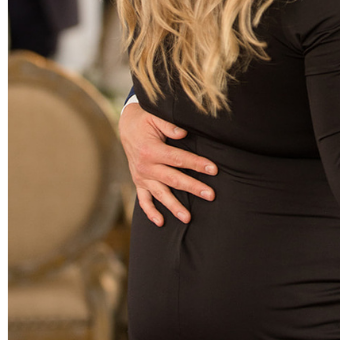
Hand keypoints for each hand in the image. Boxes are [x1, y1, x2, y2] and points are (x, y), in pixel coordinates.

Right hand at [119, 101, 216, 226]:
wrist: (126, 127)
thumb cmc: (145, 120)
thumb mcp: (155, 116)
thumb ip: (169, 125)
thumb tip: (183, 133)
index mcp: (150, 150)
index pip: (177, 159)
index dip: (196, 163)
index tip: (213, 169)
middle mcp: (145, 166)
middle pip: (173, 179)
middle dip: (193, 187)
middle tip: (210, 195)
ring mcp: (141, 176)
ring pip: (160, 194)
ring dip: (174, 207)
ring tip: (188, 219)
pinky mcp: (139, 182)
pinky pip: (143, 200)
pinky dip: (150, 212)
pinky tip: (160, 223)